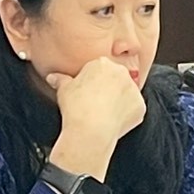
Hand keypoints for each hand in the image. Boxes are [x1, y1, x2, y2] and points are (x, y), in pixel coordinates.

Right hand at [44, 58, 145, 181]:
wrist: (91, 130)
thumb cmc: (75, 108)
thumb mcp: (63, 90)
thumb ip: (60, 80)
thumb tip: (52, 77)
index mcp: (102, 63)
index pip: (99, 70)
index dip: (91, 84)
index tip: (86, 96)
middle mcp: (121, 72)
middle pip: (115, 80)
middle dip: (107, 90)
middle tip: (94, 106)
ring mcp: (133, 89)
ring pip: (125, 94)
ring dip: (117, 102)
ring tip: (102, 116)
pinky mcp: (140, 106)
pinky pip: (132, 110)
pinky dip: (124, 116)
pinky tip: (112, 123)